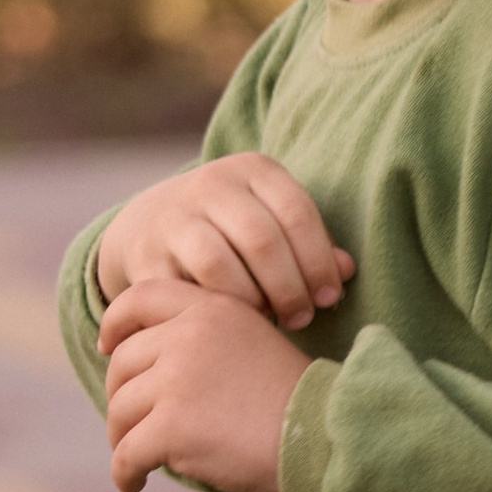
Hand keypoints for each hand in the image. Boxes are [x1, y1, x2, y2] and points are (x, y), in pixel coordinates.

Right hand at [95, 154, 354, 332]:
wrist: (150, 224)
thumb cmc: (234, 231)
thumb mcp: (273, 222)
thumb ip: (311, 245)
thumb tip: (346, 271)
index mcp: (252, 169)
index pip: (297, 212)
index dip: (319, 262)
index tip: (330, 298)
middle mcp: (210, 183)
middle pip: (261, 240)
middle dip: (289, 287)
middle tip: (302, 319)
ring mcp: (173, 217)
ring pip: (219, 265)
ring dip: (251, 301)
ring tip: (267, 319)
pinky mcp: (145, 254)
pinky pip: (185, 291)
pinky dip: (212, 311)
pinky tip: (230, 322)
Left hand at [99, 280, 310, 491]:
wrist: (326, 441)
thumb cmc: (299, 406)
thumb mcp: (255, 346)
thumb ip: (207, 343)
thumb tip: (150, 370)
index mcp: (212, 309)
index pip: (141, 297)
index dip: (115, 321)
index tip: (107, 345)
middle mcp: (188, 336)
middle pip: (123, 362)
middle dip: (120, 394)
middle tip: (129, 422)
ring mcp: (176, 381)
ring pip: (120, 410)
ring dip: (123, 438)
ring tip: (137, 460)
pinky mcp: (170, 427)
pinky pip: (126, 454)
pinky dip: (125, 474)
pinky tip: (134, 486)